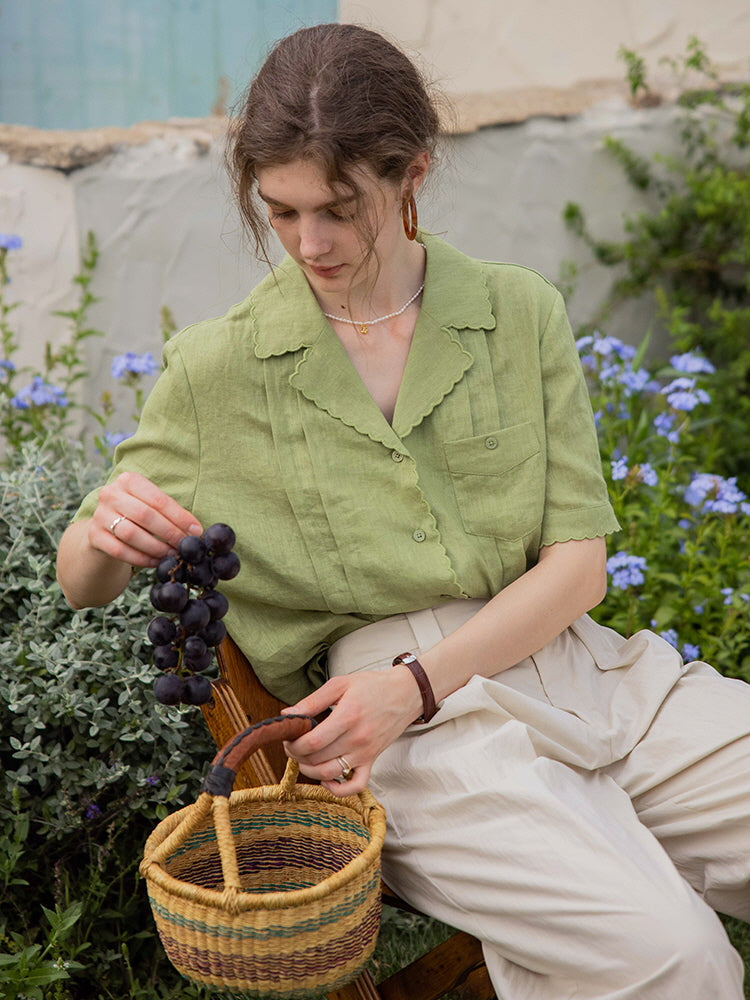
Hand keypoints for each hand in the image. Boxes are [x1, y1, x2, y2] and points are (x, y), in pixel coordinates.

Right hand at [89, 471, 201, 567]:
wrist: (106, 529)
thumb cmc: (137, 515)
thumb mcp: (151, 506)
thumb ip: (171, 513)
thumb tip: (196, 530)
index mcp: (128, 480)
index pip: (158, 499)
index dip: (179, 517)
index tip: (196, 531)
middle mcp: (110, 493)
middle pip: (145, 515)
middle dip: (169, 533)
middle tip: (184, 546)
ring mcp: (99, 514)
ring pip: (132, 534)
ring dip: (156, 548)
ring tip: (172, 555)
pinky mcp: (93, 536)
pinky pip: (120, 550)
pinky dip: (141, 559)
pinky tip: (155, 562)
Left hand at [282, 667, 421, 795]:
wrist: (405, 693)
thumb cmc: (372, 686)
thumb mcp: (339, 684)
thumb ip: (312, 701)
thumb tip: (288, 715)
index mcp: (347, 716)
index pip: (312, 742)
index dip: (293, 744)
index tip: (288, 737)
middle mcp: (357, 739)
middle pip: (317, 759)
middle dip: (297, 755)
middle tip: (292, 744)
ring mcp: (366, 753)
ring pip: (330, 775)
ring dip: (310, 771)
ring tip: (304, 758)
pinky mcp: (372, 761)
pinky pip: (356, 786)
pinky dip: (338, 789)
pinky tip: (327, 779)